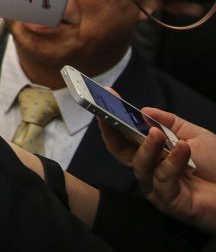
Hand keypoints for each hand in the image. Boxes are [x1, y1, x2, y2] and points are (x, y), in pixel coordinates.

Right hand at [101, 107, 215, 232]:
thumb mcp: (194, 135)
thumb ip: (170, 122)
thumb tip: (145, 111)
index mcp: (152, 154)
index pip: (124, 138)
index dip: (112, 120)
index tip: (106, 98)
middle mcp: (149, 170)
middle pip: (120, 153)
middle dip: (113, 132)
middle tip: (112, 115)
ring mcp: (156, 188)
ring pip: (140, 166)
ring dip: (148, 148)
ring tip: (157, 133)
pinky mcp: (168, 202)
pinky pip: (164, 180)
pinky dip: (173, 162)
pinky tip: (184, 148)